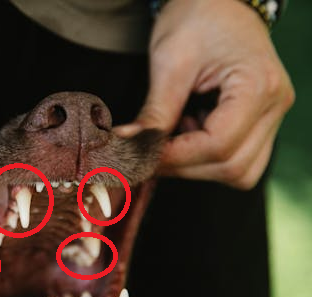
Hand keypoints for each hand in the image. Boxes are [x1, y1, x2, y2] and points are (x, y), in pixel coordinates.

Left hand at [114, 0, 293, 188]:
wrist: (219, 0)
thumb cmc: (198, 18)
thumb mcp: (170, 62)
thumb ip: (155, 112)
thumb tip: (129, 147)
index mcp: (259, 86)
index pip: (219, 145)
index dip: (176, 157)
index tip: (141, 154)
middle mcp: (276, 106)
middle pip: (233, 166)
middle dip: (184, 166)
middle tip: (148, 153)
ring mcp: (273, 116)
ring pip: (239, 171)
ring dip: (197, 166)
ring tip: (172, 137)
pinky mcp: (262, 121)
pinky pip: (239, 159)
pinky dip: (207, 158)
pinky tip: (187, 133)